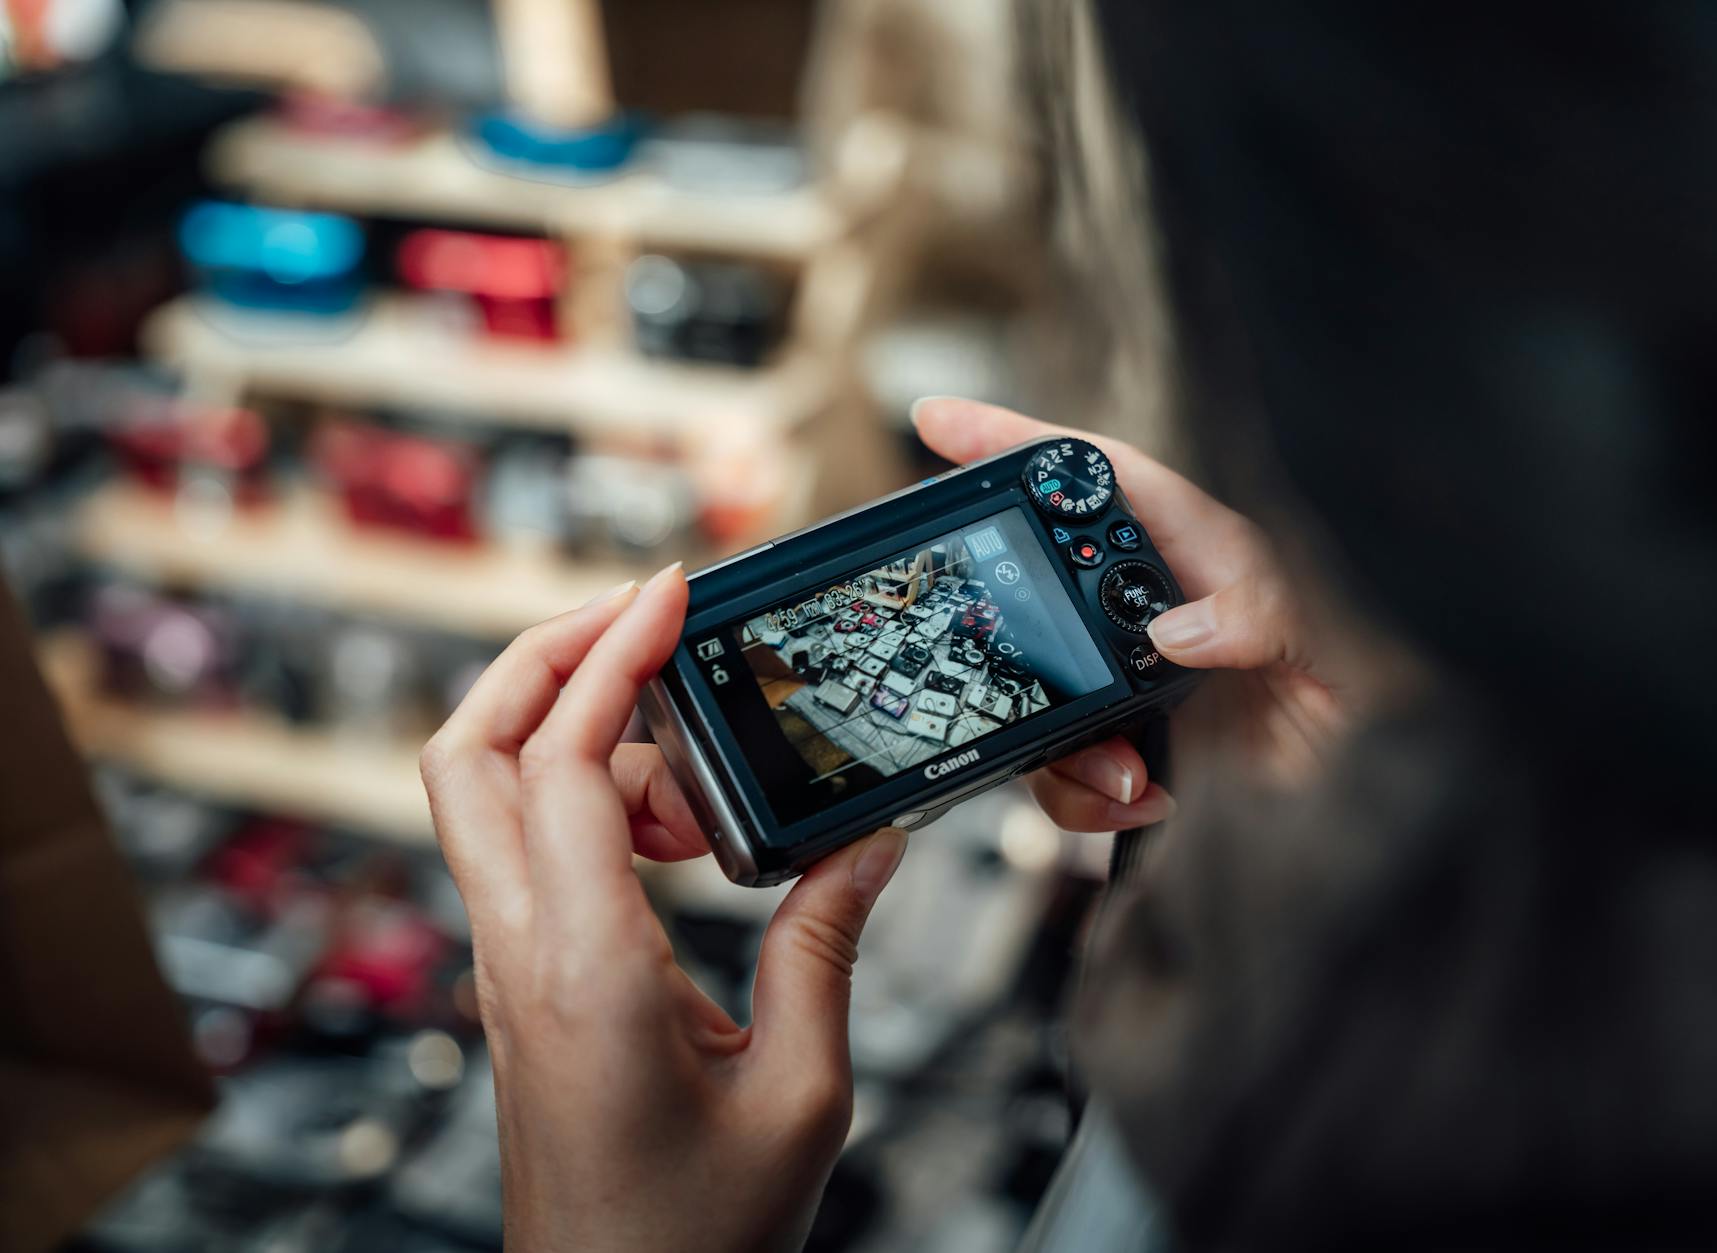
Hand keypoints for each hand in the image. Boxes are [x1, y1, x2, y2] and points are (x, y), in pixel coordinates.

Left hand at [420, 563, 907, 1251]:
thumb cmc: (692, 1237)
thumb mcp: (799, 1093)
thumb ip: (824, 949)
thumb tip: (867, 840)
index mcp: (585, 973)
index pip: (563, 765)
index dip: (610, 658)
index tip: (670, 593)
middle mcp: (521, 955)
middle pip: (469, 751)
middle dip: (544, 655)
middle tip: (642, 618)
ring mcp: (509, 968)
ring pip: (489, 793)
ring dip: (578, 734)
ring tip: (699, 771)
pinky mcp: (525, 984)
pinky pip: (527, 848)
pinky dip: (588, 800)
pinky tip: (680, 836)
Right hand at [913, 398, 1344, 829]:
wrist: (1383, 793)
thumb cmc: (1376, 692)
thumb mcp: (1333, 634)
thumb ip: (1264, 613)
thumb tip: (1179, 627)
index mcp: (1200, 550)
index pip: (1095, 477)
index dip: (1015, 441)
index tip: (940, 420)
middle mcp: (1155, 608)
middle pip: (1040, 586)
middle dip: (1005, 622)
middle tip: (980, 647)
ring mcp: (1136, 678)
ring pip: (1039, 691)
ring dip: (1060, 743)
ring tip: (1120, 773)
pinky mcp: (1133, 746)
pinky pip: (1068, 766)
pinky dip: (1085, 796)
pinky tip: (1136, 801)